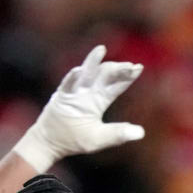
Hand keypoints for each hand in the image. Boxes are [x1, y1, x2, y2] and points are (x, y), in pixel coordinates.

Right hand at [16, 45, 143, 171]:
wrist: (51, 142)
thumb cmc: (75, 140)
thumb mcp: (99, 139)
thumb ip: (118, 134)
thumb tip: (141, 133)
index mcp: (99, 100)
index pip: (116, 85)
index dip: (127, 76)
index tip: (139, 68)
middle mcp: (88, 92)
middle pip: (104, 75)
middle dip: (116, 69)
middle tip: (129, 66)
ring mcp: (74, 92)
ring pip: (85, 73)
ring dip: (92, 62)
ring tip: (101, 50)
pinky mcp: (61, 97)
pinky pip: (67, 85)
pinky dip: (72, 78)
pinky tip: (78, 72)